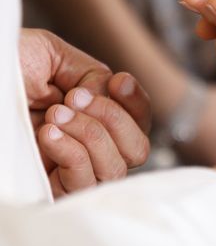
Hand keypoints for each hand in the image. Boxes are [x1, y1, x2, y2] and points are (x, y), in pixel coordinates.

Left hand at [20, 29, 150, 196]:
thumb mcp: (50, 54)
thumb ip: (92, 72)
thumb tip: (111, 95)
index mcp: (89, 113)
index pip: (136, 121)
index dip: (137, 103)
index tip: (119, 81)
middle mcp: (84, 144)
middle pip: (137, 149)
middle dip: (114, 119)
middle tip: (76, 99)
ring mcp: (68, 169)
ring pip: (116, 168)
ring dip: (91, 133)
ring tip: (54, 113)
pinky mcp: (48, 190)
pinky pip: (84, 180)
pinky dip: (73, 152)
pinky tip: (47, 133)